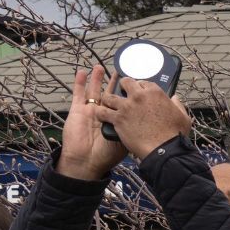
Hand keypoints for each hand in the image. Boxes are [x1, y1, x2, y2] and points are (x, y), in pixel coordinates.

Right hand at [57, 65, 127, 180]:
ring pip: (95, 90)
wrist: (86, 162)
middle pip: (111, 94)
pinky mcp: (77, 110)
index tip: (138, 83)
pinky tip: (82, 72)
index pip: (126, 104)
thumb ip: (135, 128)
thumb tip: (152, 120)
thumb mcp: (126, 141)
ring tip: (102, 67)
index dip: (131, 94)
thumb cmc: (106, 155)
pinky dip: (79, 82)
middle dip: (116, 83)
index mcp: (118, 121)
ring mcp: (90, 111)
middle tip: (121, 71)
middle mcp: (106, 114)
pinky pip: (78, 93)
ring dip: (98, 78)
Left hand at [91, 78, 191, 159]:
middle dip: (123, 87)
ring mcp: (126, 107)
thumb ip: (178, 105)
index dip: (140, 88)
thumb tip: (175, 98)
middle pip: (125, 83)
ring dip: (109, 100)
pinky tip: (103, 117)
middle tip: (123, 95)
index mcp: (154, 92)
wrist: (165, 151)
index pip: (143, 82)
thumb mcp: (183, 117)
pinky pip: (102, 112)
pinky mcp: (118, 119)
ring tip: (110, 106)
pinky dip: (102, 114)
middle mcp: (138, 96)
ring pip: (109, 96)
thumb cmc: (175, 135)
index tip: (140, 94)